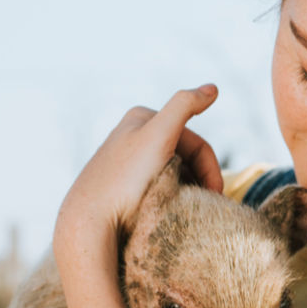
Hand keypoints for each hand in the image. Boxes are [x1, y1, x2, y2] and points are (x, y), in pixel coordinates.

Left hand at [55, 85, 222, 243]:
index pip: (195, 142)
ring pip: (173, 173)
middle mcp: (133, 135)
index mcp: (143, 118)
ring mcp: (128, 162)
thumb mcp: (158, 136)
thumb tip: (213, 88)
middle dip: (199, 180)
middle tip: (204, 205)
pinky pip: (157, 188)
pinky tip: (168, 211)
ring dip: (187, 191)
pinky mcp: (123, 185)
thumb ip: (185, 106)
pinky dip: (171, 199)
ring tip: (187, 210)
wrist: (90, 219)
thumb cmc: (126, 179)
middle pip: (185, 157)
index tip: (215, 195)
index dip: (211, 168)